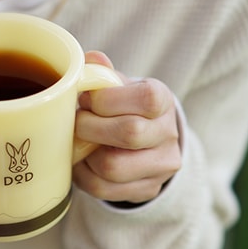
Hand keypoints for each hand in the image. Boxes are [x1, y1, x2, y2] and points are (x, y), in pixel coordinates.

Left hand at [73, 51, 181, 203]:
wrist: (146, 142)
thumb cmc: (123, 107)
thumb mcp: (117, 86)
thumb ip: (102, 73)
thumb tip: (90, 59)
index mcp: (163, 101)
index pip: (146, 99)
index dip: (108, 100)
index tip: (90, 101)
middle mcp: (169, 134)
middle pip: (130, 133)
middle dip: (90, 127)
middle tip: (78, 122)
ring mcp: (161, 166)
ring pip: (113, 167)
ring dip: (85, 155)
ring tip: (80, 143)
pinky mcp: (146, 189)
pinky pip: (104, 189)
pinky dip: (84, 175)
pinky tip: (83, 162)